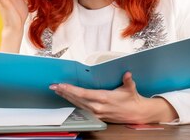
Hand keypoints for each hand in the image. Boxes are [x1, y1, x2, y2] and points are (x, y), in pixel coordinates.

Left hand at [50, 72, 178, 123]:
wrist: (135, 113)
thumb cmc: (132, 99)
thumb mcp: (130, 88)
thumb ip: (127, 80)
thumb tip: (127, 73)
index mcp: (104, 98)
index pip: (84, 93)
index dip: (71, 90)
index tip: (62, 85)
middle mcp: (98, 107)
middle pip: (77, 99)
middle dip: (65, 93)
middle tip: (54, 86)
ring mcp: (96, 113)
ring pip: (78, 105)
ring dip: (67, 98)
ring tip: (58, 91)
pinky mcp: (96, 116)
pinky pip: (82, 110)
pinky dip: (73, 104)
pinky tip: (68, 100)